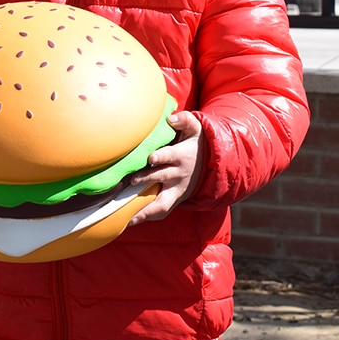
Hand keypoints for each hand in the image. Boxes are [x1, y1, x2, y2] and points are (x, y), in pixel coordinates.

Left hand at [128, 110, 204, 225]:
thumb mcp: (195, 128)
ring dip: (146, 208)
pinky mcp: (175, 198)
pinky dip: (148, 216)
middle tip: (131, 181)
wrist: (209, 163)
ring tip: (129, 215)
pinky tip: (130, 221)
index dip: (161, 157)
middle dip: (147, 179)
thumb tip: (171, 118)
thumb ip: (185, 120)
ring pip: (162, 201)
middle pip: (162, 177)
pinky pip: (162, 210)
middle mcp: (178, 174)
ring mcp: (176, 188)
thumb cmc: (194, 141)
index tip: (151, 157)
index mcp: (181, 155)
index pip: (170, 156)